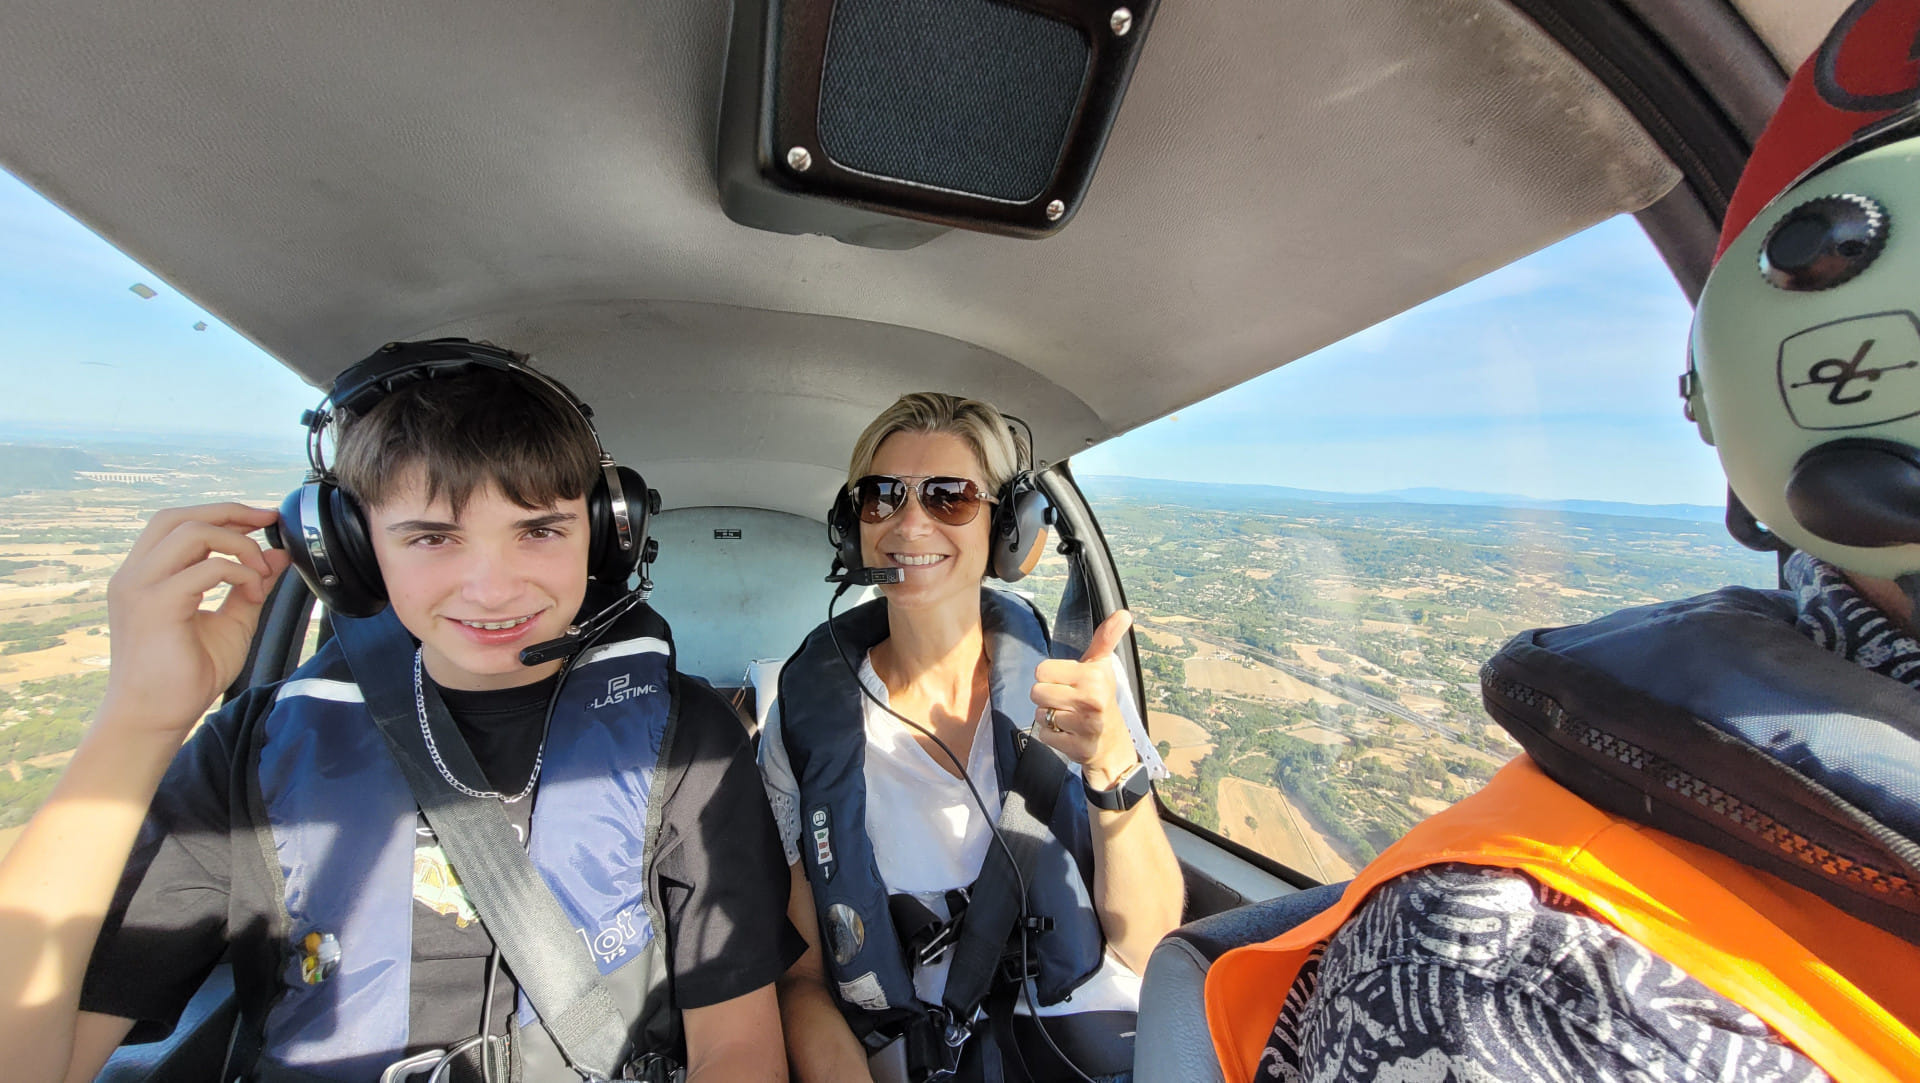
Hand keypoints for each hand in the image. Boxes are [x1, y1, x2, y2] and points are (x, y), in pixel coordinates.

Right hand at [99, 504, 290, 740]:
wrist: (153, 718)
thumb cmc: (184, 677)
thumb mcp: (230, 623)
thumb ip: (250, 586)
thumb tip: (277, 555)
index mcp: (145, 575)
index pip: (178, 523)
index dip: (222, 514)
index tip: (263, 519)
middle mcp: (135, 575)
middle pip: (179, 517)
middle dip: (230, 512)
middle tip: (268, 521)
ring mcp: (140, 588)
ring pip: (191, 532)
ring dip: (237, 543)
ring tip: (258, 572)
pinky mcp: (156, 605)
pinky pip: (206, 568)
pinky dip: (238, 572)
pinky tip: (253, 593)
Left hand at [1031, 610, 1137, 787]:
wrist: (1111, 742)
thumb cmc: (1100, 697)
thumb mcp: (1101, 666)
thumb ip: (1105, 637)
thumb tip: (1125, 613)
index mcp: (1093, 676)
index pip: (1041, 670)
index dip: (1050, 676)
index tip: (1068, 681)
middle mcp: (1091, 700)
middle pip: (1036, 692)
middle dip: (1047, 697)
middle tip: (1067, 701)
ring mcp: (1085, 726)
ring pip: (1039, 714)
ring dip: (1049, 717)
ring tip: (1068, 716)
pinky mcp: (1076, 747)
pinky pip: (1044, 735)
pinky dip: (1052, 735)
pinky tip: (1068, 733)